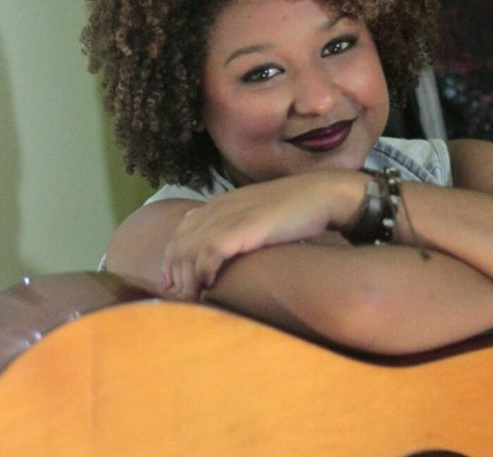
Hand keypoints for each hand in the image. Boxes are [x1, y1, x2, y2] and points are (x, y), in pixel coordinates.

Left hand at [161, 170, 365, 299]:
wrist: (320, 195)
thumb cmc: (294, 209)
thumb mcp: (256, 215)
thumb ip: (238, 227)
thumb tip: (226, 253)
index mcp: (219, 204)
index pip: (181, 232)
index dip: (172, 258)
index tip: (172, 282)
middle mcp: (218, 208)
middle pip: (180, 243)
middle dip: (174, 273)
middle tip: (178, 296)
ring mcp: (228, 217)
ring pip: (190, 250)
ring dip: (186, 277)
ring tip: (190, 297)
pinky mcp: (242, 228)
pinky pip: (210, 251)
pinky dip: (204, 270)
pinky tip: (208, 284)